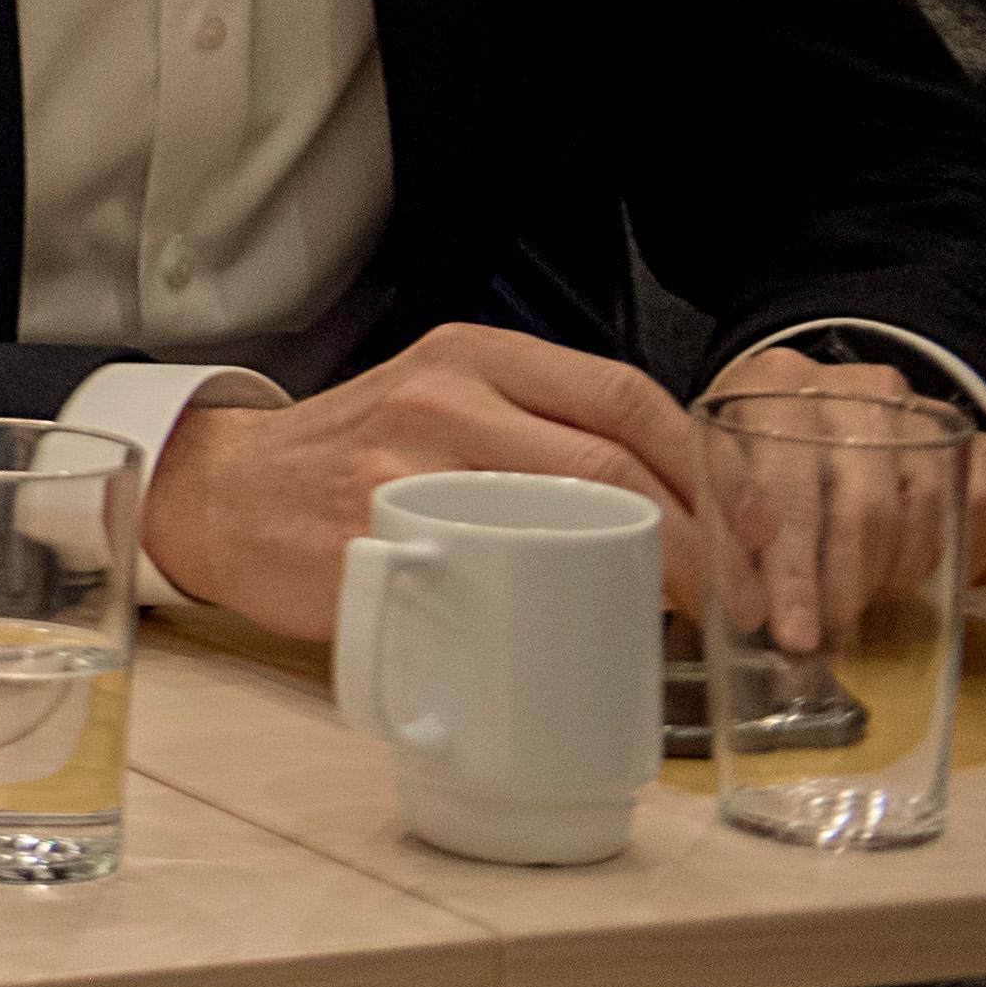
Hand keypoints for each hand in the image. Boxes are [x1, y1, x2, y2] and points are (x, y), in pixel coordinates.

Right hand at [140, 323, 712, 637]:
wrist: (220, 494)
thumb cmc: (345, 463)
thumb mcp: (436, 404)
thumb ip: (530, 428)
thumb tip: (672, 505)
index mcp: (474, 355)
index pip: (629, 399)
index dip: (715, 472)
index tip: (765, 536)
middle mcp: (447, 393)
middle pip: (617, 459)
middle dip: (711, 540)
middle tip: (749, 601)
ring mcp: (412, 465)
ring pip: (576, 512)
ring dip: (661, 577)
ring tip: (702, 624)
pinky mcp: (383, 534)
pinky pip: (505, 571)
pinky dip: (572, 607)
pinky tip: (603, 632)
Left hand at [699, 346, 985, 655]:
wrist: (811, 399)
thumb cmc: (754, 443)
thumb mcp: (715, 469)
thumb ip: (722, 532)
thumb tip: (745, 610)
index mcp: (758, 387)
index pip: (768, 486)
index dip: (779, 564)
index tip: (773, 621)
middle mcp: (827, 387)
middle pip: (838, 503)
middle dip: (818, 582)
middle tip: (806, 637)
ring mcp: (888, 406)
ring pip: (888, 511)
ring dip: (865, 578)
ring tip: (839, 613)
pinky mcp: (933, 428)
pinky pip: (936, 507)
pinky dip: (910, 558)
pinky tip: (884, 583)